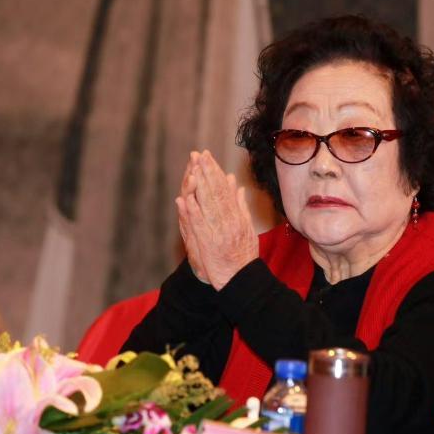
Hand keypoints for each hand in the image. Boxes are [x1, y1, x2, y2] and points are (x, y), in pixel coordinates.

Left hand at [181, 150, 258, 289]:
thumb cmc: (244, 255)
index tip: (207, 157)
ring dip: (200, 186)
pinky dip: (192, 212)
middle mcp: (229, 221)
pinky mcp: (208, 243)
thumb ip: (240, 206)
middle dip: (206, 172)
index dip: (214, 172)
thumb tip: (235, 184)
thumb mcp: (247, 227)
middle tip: (198, 154)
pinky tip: (186, 199)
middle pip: (216, 192)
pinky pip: (199, 225)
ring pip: (208, 204)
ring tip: (193, 168)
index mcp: (237, 216)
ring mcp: (219, 232)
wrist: (241, 279)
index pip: (224, 189)